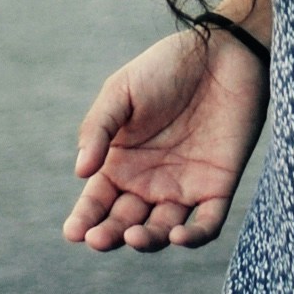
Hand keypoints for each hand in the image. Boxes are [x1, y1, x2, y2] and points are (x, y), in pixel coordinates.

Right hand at [64, 25, 266, 251]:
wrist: (220, 53)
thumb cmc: (165, 68)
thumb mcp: (121, 90)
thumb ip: (98, 128)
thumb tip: (80, 172)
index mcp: (121, 161)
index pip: (97, 201)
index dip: (84, 220)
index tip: (73, 233)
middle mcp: (149, 181)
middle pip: (124, 222)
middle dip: (109, 235)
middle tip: (98, 239)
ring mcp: (183, 187)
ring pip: (161, 230)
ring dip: (147, 240)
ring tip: (134, 236)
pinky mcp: (217, 188)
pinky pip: (205, 225)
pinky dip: (193, 238)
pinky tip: (177, 235)